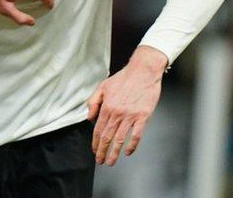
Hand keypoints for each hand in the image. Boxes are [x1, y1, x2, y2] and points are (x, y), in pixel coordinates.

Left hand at [87, 45, 168, 164]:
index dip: (95, 142)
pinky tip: (128, 152)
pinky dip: (132, 145)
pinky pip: (136, 135)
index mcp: (107, 107)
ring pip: (120, 139)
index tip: (94, 151)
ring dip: (115, 152)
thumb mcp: (102, 87)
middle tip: (100, 161)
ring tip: (111, 161)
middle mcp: (117, 113)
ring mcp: (130, 116)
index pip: (98, 129)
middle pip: (107, 137)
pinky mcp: (143, 116)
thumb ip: (93, 102)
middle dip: (102, 151)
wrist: (143, 71)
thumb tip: (89, 117)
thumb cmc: (123, 78)